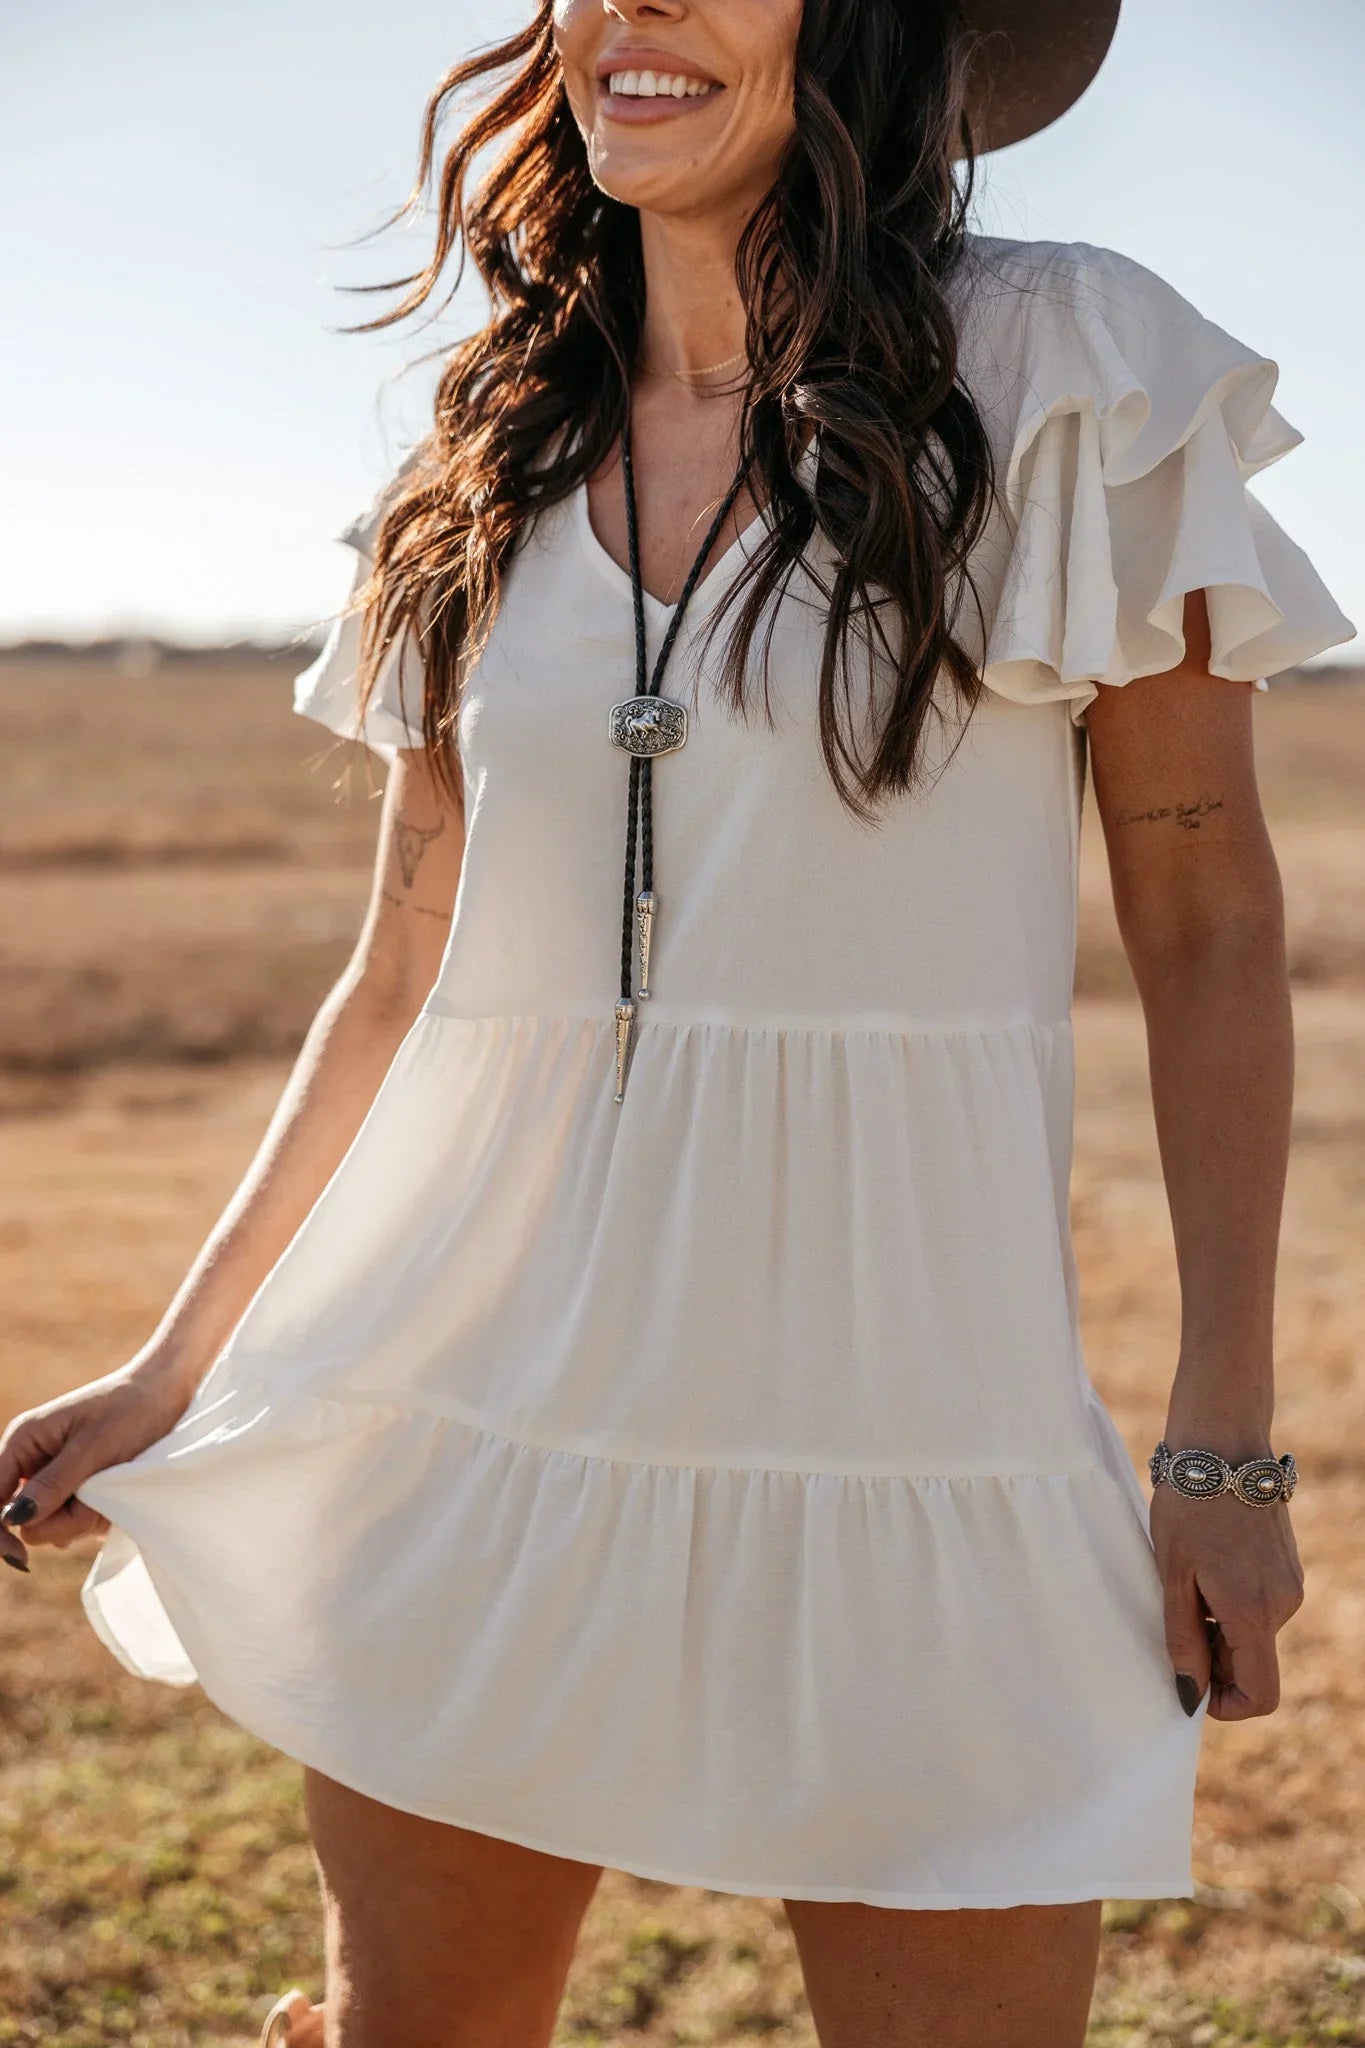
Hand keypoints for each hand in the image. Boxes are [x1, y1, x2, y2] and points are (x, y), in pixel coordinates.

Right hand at [0, 1362, 195, 1570]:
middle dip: (64, 1519)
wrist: (167, 1395)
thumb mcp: (94, 1448)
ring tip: (111, 1485)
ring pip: (53, 1525)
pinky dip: (95, 1516)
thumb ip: (54, 1483)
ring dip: (84, 1517)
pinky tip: (114, 1493)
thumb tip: (14, 1518)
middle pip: (27, 1521)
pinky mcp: (73, 1490)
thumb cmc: (131, 1411)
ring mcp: (52, 1478)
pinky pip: (73, 1522)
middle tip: (98, 1495)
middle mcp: (30, 1462)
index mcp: (23, 1441)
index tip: (21, 1559)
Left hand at [1151, 1481, 1304, 1719]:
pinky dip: (1233, 1605)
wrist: (1221, 1446)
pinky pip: (1262, 1606)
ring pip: (1255, 1634)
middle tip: (1177, 1618)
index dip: (1225, 1704)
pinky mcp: (1288, 1567)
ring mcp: (1291, 1584)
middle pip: (1254, 1664)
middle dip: (1216, 1660)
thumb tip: (1191, 1693)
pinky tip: (1207, 1566)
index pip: (1260, 1695)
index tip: (1191, 1681)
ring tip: (1188, 1581)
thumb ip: (1183, 1638)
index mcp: (1254, 1613)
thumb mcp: (1172, 1576)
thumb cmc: (1188, 1507)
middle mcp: (1284, 1605)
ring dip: (1221, 1628)